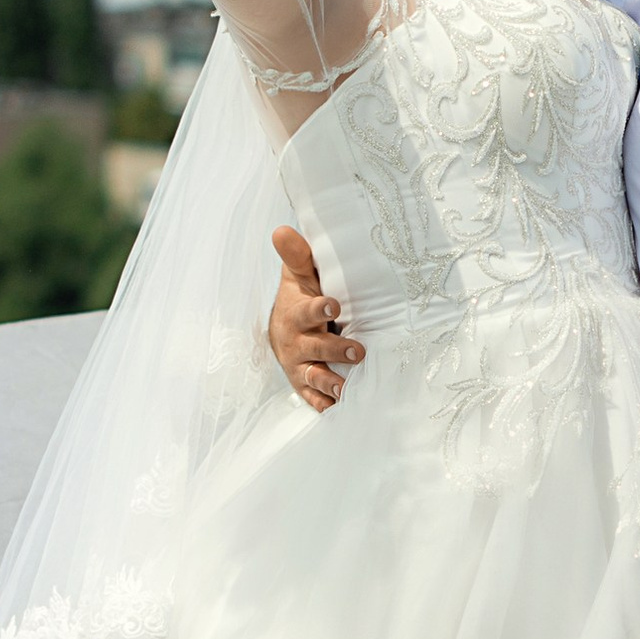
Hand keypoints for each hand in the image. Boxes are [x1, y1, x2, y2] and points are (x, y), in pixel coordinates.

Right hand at [269, 225, 362, 412]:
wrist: (283, 331)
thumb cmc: (300, 298)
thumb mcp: (299, 276)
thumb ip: (297, 256)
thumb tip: (282, 229)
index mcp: (296, 313)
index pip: (307, 310)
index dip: (319, 308)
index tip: (334, 304)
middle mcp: (296, 342)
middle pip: (315, 347)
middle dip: (334, 349)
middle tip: (357, 350)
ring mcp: (301, 366)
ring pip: (315, 376)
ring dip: (332, 382)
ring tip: (348, 389)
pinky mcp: (305, 385)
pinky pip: (314, 399)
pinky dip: (326, 405)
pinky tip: (340, 409)